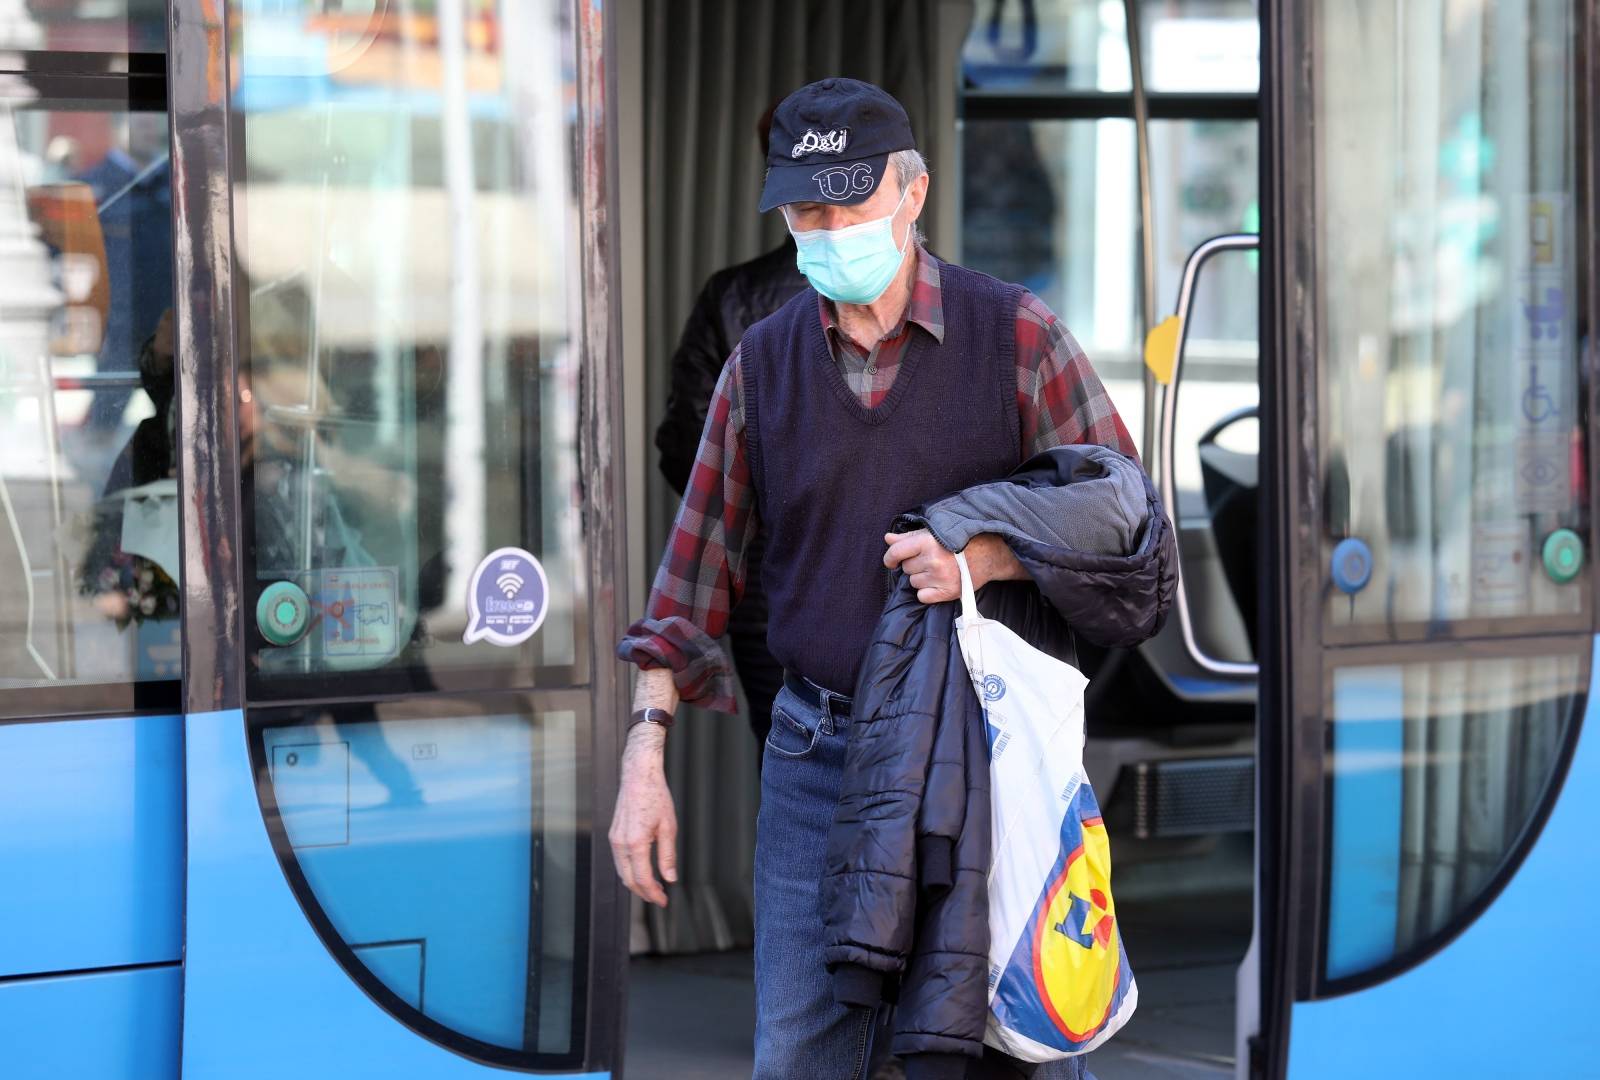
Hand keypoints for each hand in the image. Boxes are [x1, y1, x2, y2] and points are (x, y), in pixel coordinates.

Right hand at [608, 724, 677, 906]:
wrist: (638, 774)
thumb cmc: (655, 796)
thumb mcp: (668, 826)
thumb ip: (668, 855)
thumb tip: (670, 877)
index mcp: (635, 842)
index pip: (643, 879)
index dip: (653, 894)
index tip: (664, 901)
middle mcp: (620, 843)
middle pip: (628, 879)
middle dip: (643, 893)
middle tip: (659, 898)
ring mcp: (614, 838)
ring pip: (621, 871)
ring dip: (636, 883)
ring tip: (653, 887)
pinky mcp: (613, 834)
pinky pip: (619, 860)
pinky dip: (629, 870)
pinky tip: (642, 870)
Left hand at [883, 530, 1022, 604]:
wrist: (989, 555)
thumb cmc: (960, 541)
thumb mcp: (934, 533)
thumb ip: (908, 537)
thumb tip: (888, 539)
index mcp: (927, 542)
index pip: (896, 552)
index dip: (890, 558)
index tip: (891, 561)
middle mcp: (932, 560)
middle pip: (906, 568)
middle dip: (914, 565)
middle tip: (930, 560)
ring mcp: (940, 578)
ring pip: (913, 583)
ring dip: (921, 578)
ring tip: (937, 570)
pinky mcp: (947, 592)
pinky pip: (922, 597)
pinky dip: (927, 592)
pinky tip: (938, 583)